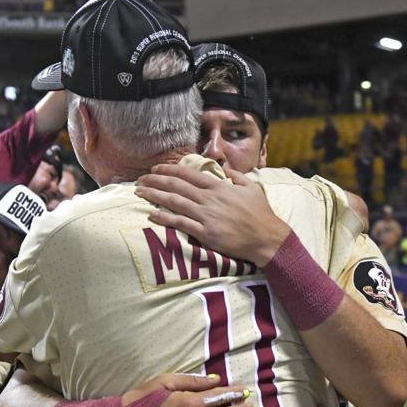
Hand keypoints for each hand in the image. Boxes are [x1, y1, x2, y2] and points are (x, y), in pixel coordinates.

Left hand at [135, 164, 291, 266]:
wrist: (268, 237)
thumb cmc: (261, 214)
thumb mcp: (252, 188)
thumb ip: (237, 177)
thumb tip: (225, 169)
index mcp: (219, 187)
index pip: (188, 174)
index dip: (169, 170)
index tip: (155, 169)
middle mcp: (209, 199)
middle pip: (176, 186)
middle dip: (155, 181)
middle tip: (139, 179)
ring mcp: (206, 216)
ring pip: (174, 202)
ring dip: (154, 196)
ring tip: (139, 193)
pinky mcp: (205, 233)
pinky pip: (180, 224)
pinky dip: (164, 218)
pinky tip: (151, 215)